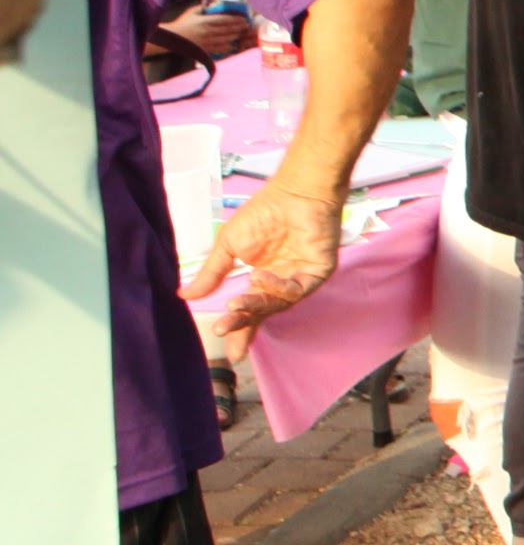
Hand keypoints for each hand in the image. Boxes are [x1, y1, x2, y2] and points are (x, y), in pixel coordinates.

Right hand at [156, 5, 248, 63]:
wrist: (172, 38)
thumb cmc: (182, 23)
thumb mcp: (192, 12)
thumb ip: (204, 7)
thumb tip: (214, 2)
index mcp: (205, 21)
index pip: (225, 20)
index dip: (236, 19)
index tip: (243, 18)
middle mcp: (208, 32)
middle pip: (228, 29)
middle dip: (239, 27)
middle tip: (246, 25)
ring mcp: (208, 41)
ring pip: (226, 39)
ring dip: (235, 36)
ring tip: (240, 32)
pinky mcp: (206, 49)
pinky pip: (220, 48)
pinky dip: (227, 45)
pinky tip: (231, 43)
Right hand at [189, 186, 339, 334]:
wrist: (293, 193)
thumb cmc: (263, 214)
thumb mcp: (229, 247)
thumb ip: (211, 274)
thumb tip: (185, 297)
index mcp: (262, 280)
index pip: (250, 311)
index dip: (239, 330)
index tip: (227, 350)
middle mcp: (282, 283)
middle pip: (262, 312)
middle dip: (242, 323)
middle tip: (223, 330)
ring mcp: (300, 279)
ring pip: (278, 304)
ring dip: (254, 306)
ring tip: (236, 304)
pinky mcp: (318, 272)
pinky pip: (296, 289)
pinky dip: (276, 286)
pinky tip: (260, 276)